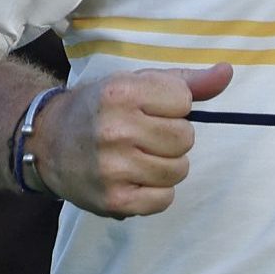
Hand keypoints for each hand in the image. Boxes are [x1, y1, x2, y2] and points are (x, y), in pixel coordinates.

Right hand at [36, 63, 233, 217]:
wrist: (47, 142)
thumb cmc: (100, 108)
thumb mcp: (136, 83)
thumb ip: (186, 81)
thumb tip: (227, 73)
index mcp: (122, 93)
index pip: (184, 101)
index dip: (174, 106)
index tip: (150, 109)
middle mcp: (115, 130)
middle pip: (185, 139)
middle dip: (172, 137)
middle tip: (143, 135)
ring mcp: (113, 168)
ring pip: (179, 170)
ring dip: (166, 165)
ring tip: (138, 157)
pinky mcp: (114, 201)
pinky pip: (164, 199)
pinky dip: (156, 192)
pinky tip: (135, 178)